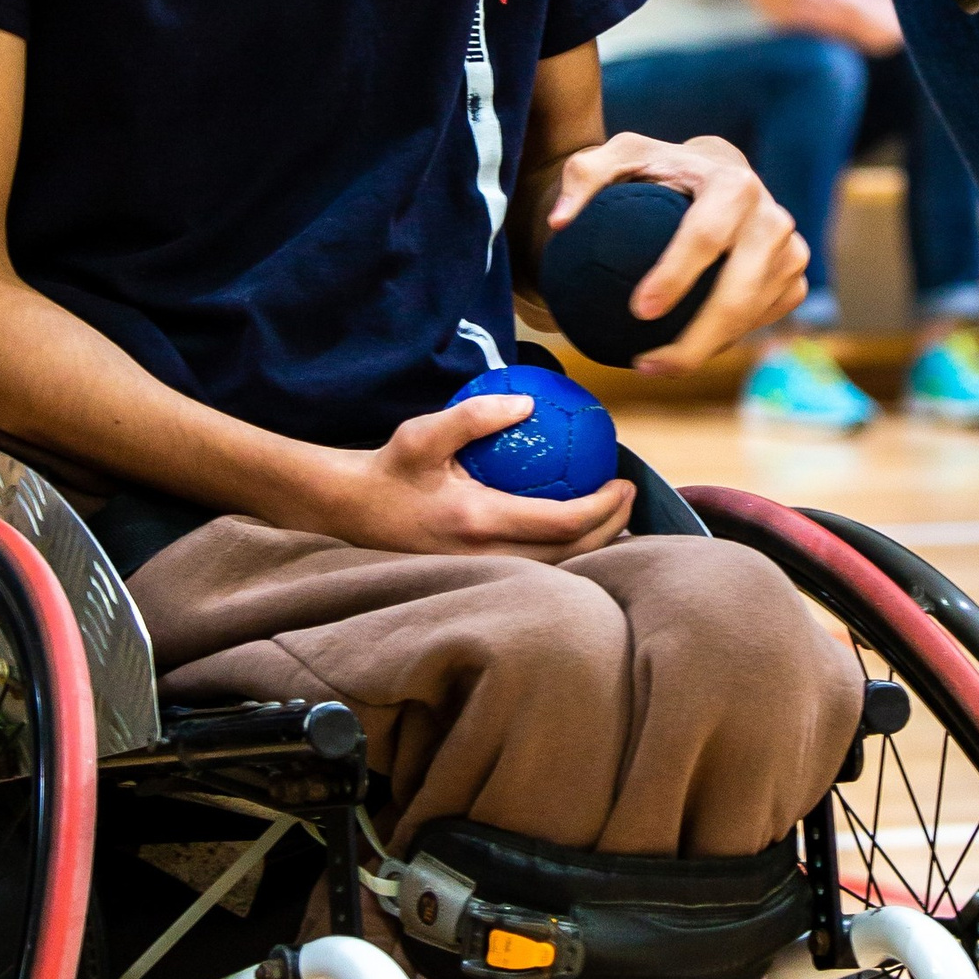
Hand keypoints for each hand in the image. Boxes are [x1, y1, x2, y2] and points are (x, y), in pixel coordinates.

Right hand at [305, 399, 631, 557]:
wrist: (350, 513)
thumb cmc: (389, 470)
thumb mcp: (424, 433)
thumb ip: (476, 415)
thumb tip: (529, 402)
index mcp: (478, 521)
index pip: (561, 522)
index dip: (602, 507)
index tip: (623, 482)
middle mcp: (486, 557)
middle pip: (570, 553)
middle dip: (610, 528)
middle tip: (628, 497)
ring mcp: (482, 573)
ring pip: (556, 567)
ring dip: (592, 544)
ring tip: (612, 514)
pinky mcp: (477, 576)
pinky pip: (536, 568)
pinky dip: (565, 550)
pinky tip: (575, 528)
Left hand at [546, 131, 808, 369]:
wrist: (717, 171)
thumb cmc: (660, 167)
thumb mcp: (621, 156)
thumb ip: (584, 176)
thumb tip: (560, 221)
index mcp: (733, 183)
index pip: (707, 236)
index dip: (675, 276)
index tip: (638, 311)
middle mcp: (772, 218)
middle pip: (739, 293)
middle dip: (695, 340)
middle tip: (644, 365)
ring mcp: (790, 251)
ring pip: (751, 317)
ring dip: (704, 350)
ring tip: (654, 366)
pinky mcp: (793, 278)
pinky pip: (760, 322)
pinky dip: (724, 341)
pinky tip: (685, 349)